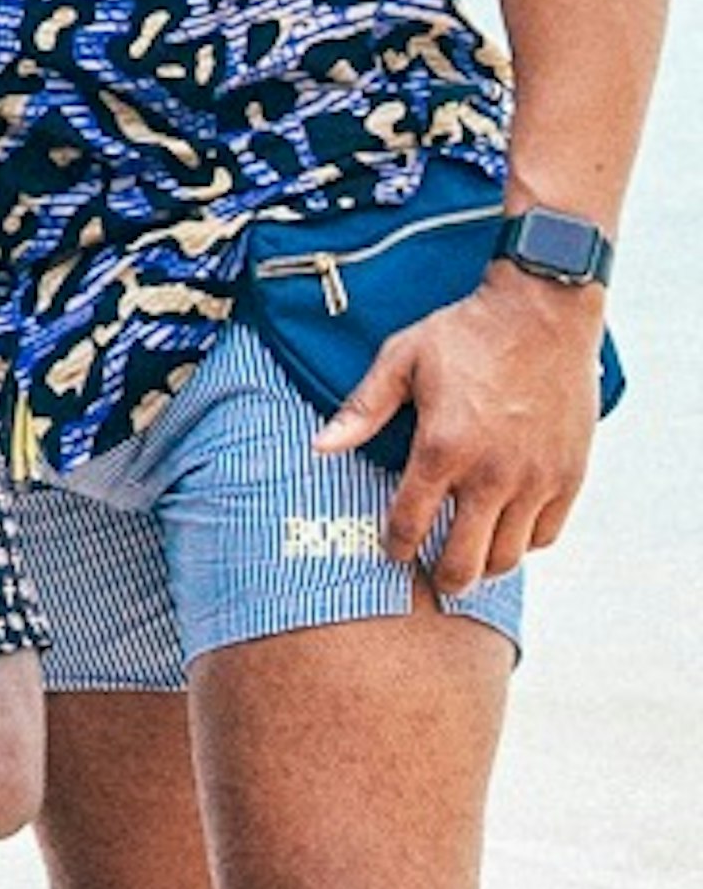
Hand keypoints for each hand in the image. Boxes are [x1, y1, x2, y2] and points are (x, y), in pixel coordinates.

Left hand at [327, 263, 608, 586]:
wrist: (543, 312)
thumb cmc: (468, 333)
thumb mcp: (403, 359)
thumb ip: (362, 409)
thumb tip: (319, 447)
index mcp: (442, 447)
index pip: (410, 525)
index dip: (395, 546)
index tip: (393, 548)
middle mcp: (491, 473)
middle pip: (463, 562)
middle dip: (442, 576)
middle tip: (433, 573)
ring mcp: (535, 479)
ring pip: (507, 559)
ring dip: (484, 564)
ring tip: (470, 554)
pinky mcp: (569, 476)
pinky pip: (546, 536)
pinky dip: (525, 542)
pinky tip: (508, 528)